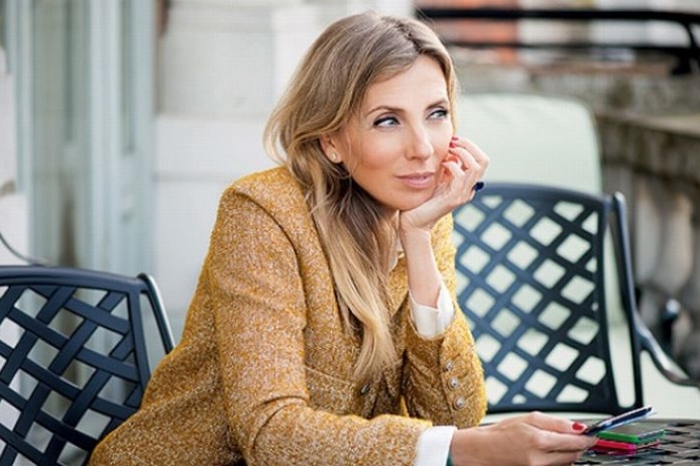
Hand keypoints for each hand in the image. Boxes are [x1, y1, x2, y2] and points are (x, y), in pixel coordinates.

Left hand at [399, 136, 488, 233]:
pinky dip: (452, 164)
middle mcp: (469, 188)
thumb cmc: (423, 200)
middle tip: (453, 141)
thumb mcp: (438, 178)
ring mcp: (463, 194)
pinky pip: (461, 176)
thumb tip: (451, 148)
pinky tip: (442, 164)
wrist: (415, 221)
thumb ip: (447, 166)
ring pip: (476, 166)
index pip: (481, 159)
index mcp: (467, 183)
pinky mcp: (454, 198)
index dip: (470, 146)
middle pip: (484, 160)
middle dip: (469, 145)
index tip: (453, 140)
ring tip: (449, 150)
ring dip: (462, 152)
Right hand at [450, 412, 596, 465]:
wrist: (480, 452)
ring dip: (569, 453)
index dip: (587, 438)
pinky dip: (558, 460)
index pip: (574, 442)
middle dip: (579, 446)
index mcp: (538, 441)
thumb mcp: (526, 419)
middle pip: (573, 455)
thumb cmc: (499, 433)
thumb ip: (554, 422)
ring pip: (566, 463)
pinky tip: (550, 451)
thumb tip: (577, 427)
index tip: (594, 435)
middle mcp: (540, 459)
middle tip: (581, 438)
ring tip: (560, 442)